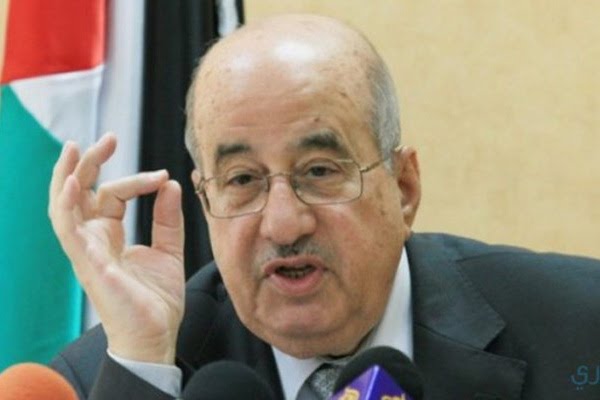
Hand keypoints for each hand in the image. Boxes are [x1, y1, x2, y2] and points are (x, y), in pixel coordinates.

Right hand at [48, 133, 184, 363]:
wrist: (156, 334)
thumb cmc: (156, 300)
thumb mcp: (169, 250)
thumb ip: (168, 218)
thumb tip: (171, 184)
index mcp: (109, 236)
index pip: (112, 195)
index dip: (136, 180)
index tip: (163, 177)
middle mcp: (93, 240)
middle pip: (81, 192)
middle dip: (91, 162)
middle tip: (110, 137)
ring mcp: (86, 251)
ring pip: (64, 205)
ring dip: (66, 175)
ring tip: (74, 147)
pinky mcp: (87, 263)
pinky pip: (67, 230)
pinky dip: (66, 205)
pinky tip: (70, 183)